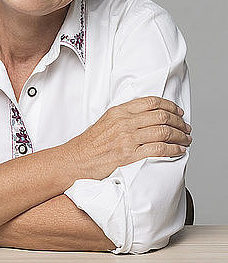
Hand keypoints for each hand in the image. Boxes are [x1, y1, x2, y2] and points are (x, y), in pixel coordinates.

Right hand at [63, 96, 191, 180]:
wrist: (76, 160)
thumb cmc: (90, 144)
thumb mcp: (106, 121)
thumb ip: (125, 116)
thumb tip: (146, 116)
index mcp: (119, 111)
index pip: (151, 102)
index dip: (169, 105)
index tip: (178, 111)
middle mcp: (124, 122)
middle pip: (160, 116)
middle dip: (178, 121)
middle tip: (186, 127)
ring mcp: (127, 138)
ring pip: (163, 132)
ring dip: (180, 136)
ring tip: (186, 139)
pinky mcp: (129, 155)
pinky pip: (158, 149)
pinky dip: (173, 149)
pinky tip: (179, 150)